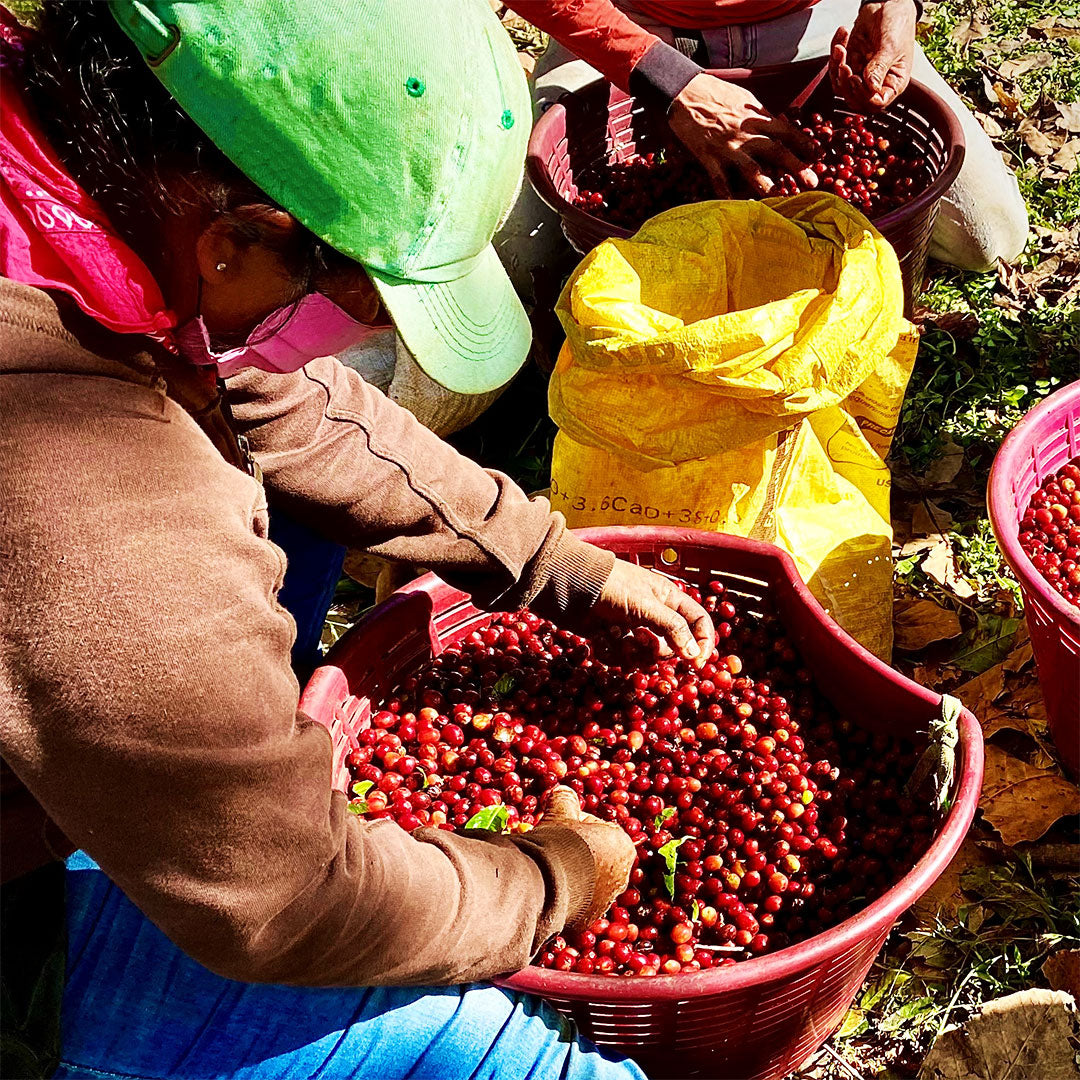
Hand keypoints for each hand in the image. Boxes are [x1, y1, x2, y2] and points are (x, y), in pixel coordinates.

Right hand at [534, 786, 635, 929]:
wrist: (546, 883)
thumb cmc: (560, 842)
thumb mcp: (560, 811)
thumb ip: (565, 798)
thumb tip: (562, 792)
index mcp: (623, 845)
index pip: (601, 828)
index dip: (579, 824)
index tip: (562, 826)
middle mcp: (622, 875)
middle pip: (596, 855)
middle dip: (577, 850)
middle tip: (554, 845)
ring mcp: (607, 900)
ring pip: (587, 880)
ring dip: (572, 873)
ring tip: (548, 866)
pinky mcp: (589, 918)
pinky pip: (577, 901)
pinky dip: (565, 894)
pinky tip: (548, 886)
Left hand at [591, 558, 715, 666]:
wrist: (571, 586)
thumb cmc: (611, 586)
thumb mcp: (646, 604)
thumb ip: (673, 628)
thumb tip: (694, 654)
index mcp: (669, 599)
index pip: (699, 623)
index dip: (702, 643)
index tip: (696, 664)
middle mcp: (655, 615)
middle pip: (671, 646)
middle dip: (654, 649)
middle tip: (638, 638)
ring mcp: (634, 628)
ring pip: (645, 656)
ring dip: (630, 651)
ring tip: (614, 633)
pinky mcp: (614, 639)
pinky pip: (622, 658)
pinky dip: (611, 651)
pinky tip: (600, 636)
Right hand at [668, 72, 817, 195]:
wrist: (685, 93)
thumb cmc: (715, 93)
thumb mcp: (745, 98)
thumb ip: (761, 115)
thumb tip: (778, 124)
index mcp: (756, 117)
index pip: (787, 131)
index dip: (804, 143)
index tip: (818, 155)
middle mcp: (746, 133)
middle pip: (776, 151)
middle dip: (796, 167)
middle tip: (812, 181)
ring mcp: (728, 147)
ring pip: (752, 169)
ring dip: (767, 184)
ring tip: (780, 197)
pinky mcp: (709, 157)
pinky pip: (720, 181)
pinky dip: (727, 195)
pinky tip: (735, 207)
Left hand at [830, 0, 916, 110]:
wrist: (888, 3)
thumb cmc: (898, 23)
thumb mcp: (891, 46)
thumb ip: (879, 67)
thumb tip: (870, 87)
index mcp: (893, 82)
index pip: (876, 103)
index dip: (863, 96)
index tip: (856, 79)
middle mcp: (876, 82)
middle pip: (854, 99)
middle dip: (845, 84)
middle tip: (844, 65)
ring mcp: (861, 73)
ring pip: (841, 85)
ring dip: (836, 67)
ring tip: (841, 47)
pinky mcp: (850, 62)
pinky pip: (835, 68)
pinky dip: (834, 53)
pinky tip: (842, 36)